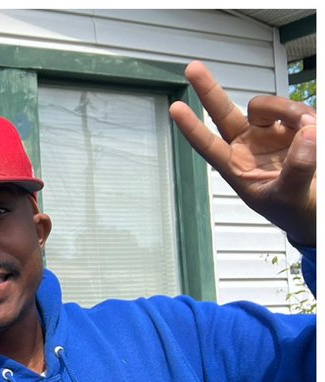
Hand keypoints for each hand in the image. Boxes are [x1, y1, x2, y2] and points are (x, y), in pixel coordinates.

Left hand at [170, 61, 315, 245]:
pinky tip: (315, 130)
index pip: (208, 145)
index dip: (191, 128)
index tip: (174, 109)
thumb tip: (307, 134)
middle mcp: (247, 144)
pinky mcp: (292, 124)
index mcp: (235, 166)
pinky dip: (306, 116)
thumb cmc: (291, 208)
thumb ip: (297, 168)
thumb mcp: (289, 195)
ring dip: (288, 110)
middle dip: (209, 89)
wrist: (313, 206)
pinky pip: (295, 109)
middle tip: (192, 68)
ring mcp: (268, 132)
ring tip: (309, 129)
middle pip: (224, 111)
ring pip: (268, 105)